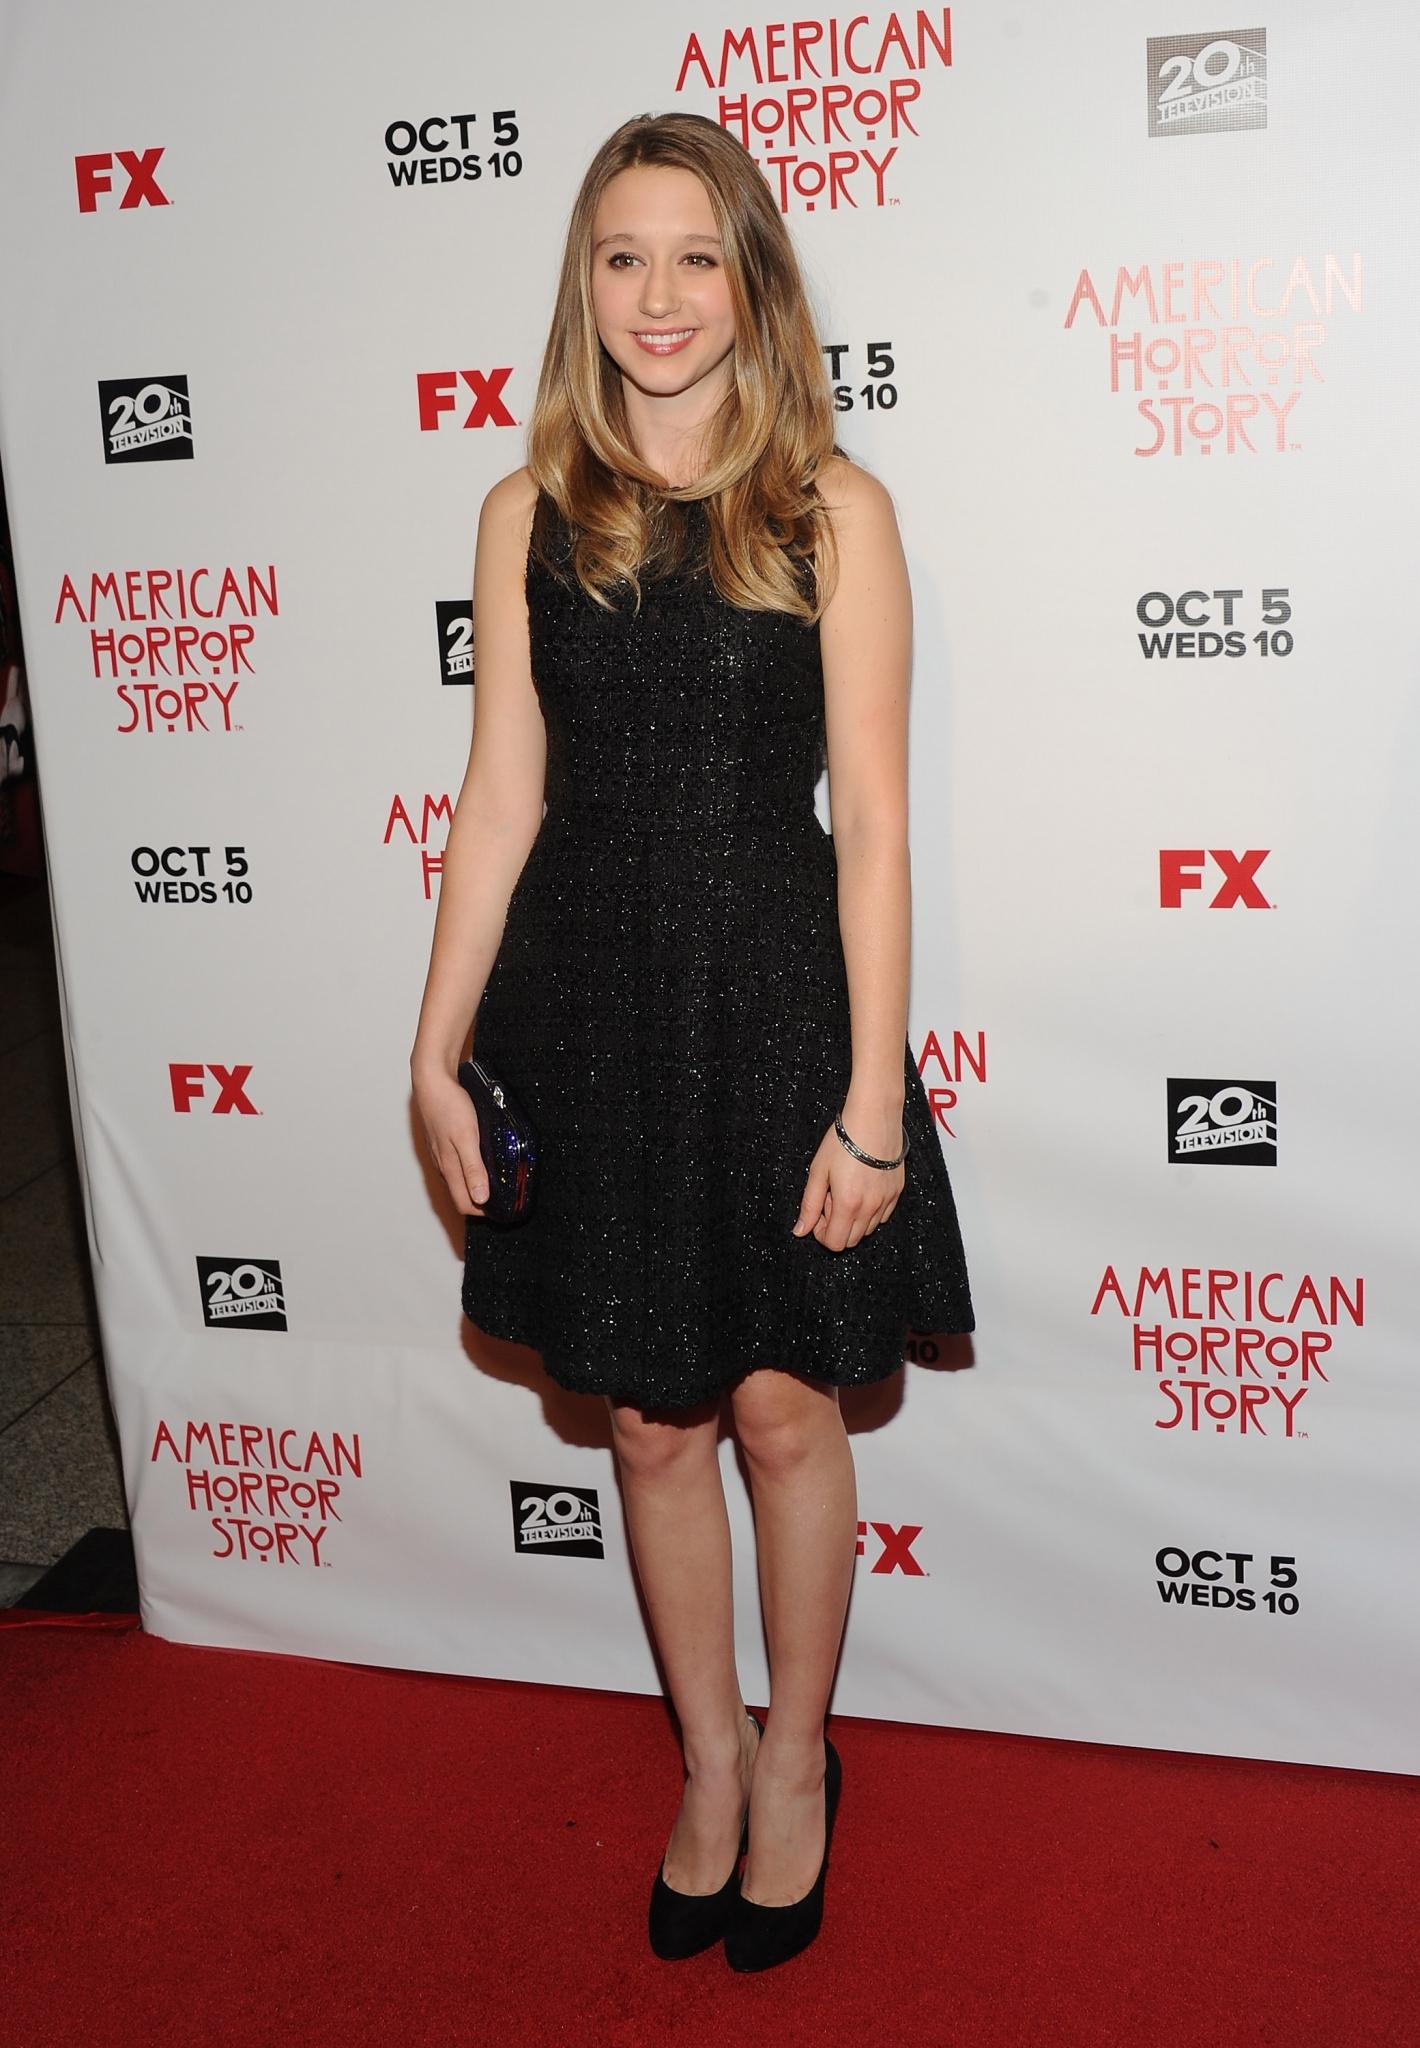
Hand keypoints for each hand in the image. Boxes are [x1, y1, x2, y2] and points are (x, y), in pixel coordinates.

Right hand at [413, 1066, 489, 1217]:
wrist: (432, 1079)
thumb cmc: (448, 1106)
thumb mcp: (467, 1138)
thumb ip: (473, 1169)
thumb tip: (481, 1198)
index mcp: (449, 1167)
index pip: (465, 1203)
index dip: (483, 1212)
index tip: (504, 1210)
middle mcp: (443, 1164)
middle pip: (462, 1194)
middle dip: (482, 1202)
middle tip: (505, 1200)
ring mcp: (441, 1153)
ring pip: (459, 1179)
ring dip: (476, 1185)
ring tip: (498, 1182)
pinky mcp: (443, 1141)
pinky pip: (457, 1163)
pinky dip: (471, 1169)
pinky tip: (482, 1159)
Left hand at [791, 1103, 905, 1250]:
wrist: (873, 1117)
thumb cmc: (843, 1140)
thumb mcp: (818, 1171)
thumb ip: (810, 1205)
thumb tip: (800, 1230)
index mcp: (848, 1204)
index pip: (834, 1243)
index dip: (821, 1233)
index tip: (818, 1213)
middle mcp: (870, 1207)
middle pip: (851, 1240)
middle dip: (836, 1226)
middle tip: (831, 1199)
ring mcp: (887, 1200)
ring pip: (867, 1230)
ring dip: (853, 1219)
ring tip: (846, 1190)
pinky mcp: (897, 1191)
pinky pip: (882, 1216)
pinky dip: (870, 1211)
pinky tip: (862, 1188)